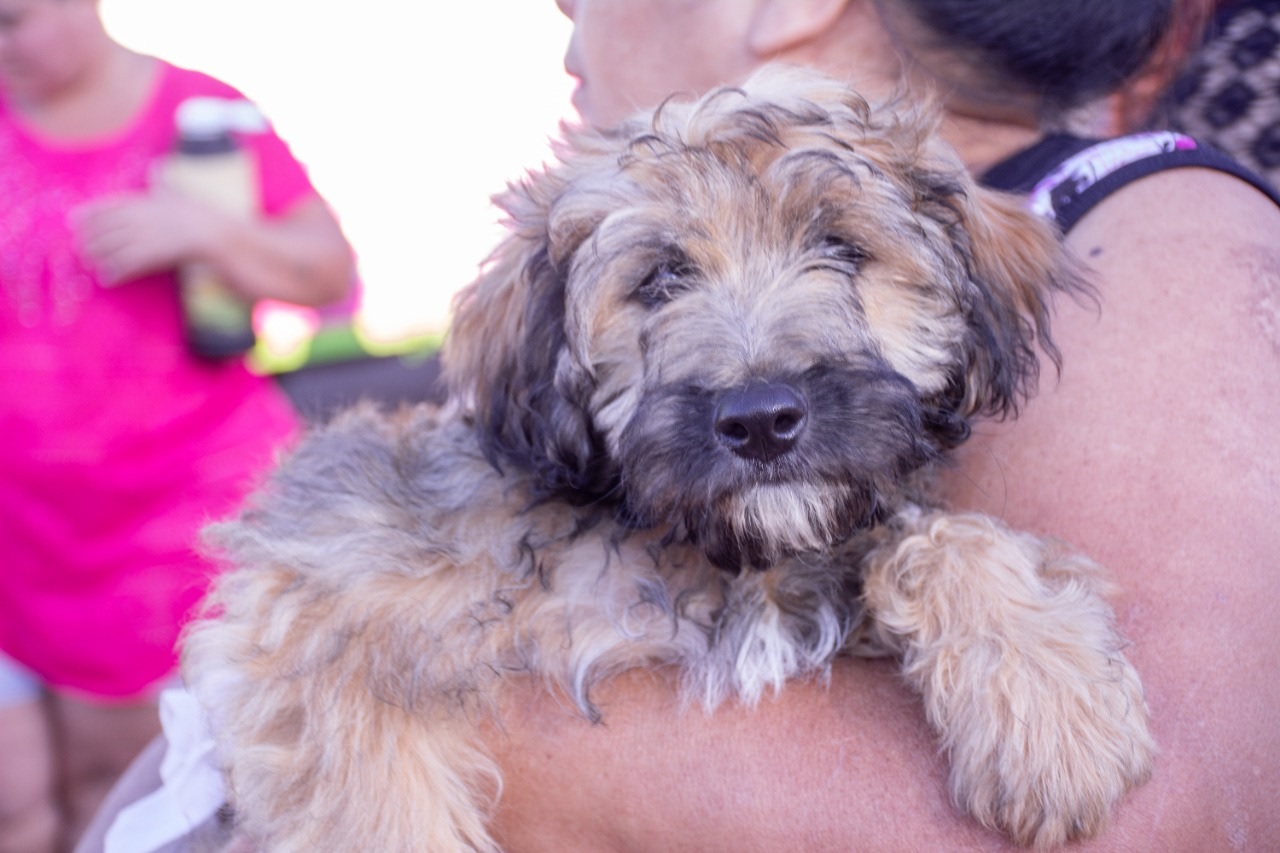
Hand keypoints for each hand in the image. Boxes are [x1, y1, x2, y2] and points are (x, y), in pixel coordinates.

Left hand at [71, 187, 229, 285]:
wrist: (219, 234)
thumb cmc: (203, 215)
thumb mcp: (181, 194)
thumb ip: (165, 183)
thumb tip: (158, 169)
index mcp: (145, 201)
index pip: (108, 206)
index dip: (88, 214)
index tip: (73, 220)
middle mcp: (141, 217)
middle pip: (105, 227)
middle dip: (89, 238)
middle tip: (78, 248)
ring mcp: (146, 235)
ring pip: (112, 246)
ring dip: (98, 256)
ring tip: (89, 264)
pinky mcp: (153, 253)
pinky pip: (127, 264)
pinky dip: (115, 271)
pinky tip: (107, 278)